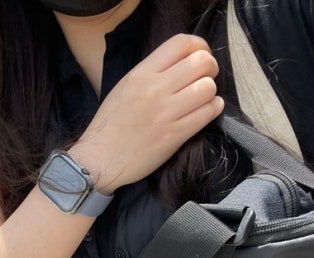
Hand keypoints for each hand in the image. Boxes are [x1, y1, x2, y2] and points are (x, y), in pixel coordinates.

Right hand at [69, 34, 223, 193]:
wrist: (101, 158)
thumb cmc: (112, 124)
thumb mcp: (126, 86)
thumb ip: (152, 71)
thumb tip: (181, 63)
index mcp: (141, 74)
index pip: (181, 43)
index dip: (199, 45)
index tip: (200, 54)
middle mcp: (155, 89)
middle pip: (201, 61)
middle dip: (210, 67)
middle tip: (205, 77)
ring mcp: (166, 112)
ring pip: (208, 87)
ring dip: (210, 91)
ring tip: (202, 98)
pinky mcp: (175, 135)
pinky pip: (207, 113)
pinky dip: (212, 109)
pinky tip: (204, 111)